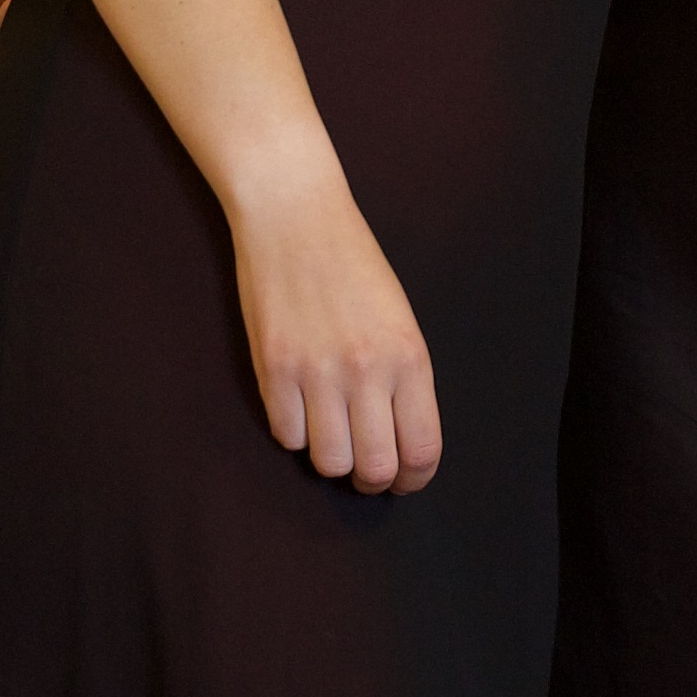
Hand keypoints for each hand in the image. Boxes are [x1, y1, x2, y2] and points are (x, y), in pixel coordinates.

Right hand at [221, 171, 442, 493]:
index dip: (413, 479)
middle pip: (375, 467)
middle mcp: (367, 370)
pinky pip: (287, 435)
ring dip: (332, 458)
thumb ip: (404, 380)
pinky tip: (300, 407)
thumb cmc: (353, 264)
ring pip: (329, 461)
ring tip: (331, 433)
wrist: (296, 216)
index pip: (421, 450)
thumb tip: (398, 440)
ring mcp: (317, 371)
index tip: (404, 480)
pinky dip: (295, 432)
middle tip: (365, 467)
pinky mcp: (274, 368)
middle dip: (372, 479)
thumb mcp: (400, 320)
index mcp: (409, 357)